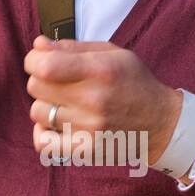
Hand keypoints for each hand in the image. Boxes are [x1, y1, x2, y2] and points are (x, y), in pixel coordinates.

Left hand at [23, 36, 182, 165]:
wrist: (160, 123)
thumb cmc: (133, 82)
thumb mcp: (112, 53)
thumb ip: (72, 48)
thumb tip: (38, 46)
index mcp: (100, 70)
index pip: (44, 66)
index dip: (34, 60)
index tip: (41, 61)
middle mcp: (94, 99)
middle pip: (36, 87)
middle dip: (41, 80)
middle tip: (58, 82)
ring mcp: (89, 128)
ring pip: (38, 112)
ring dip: (46, 105)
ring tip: (65, 104)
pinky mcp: (86, 149)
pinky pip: (43, 143)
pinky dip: (43, 133)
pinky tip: (55, 126)